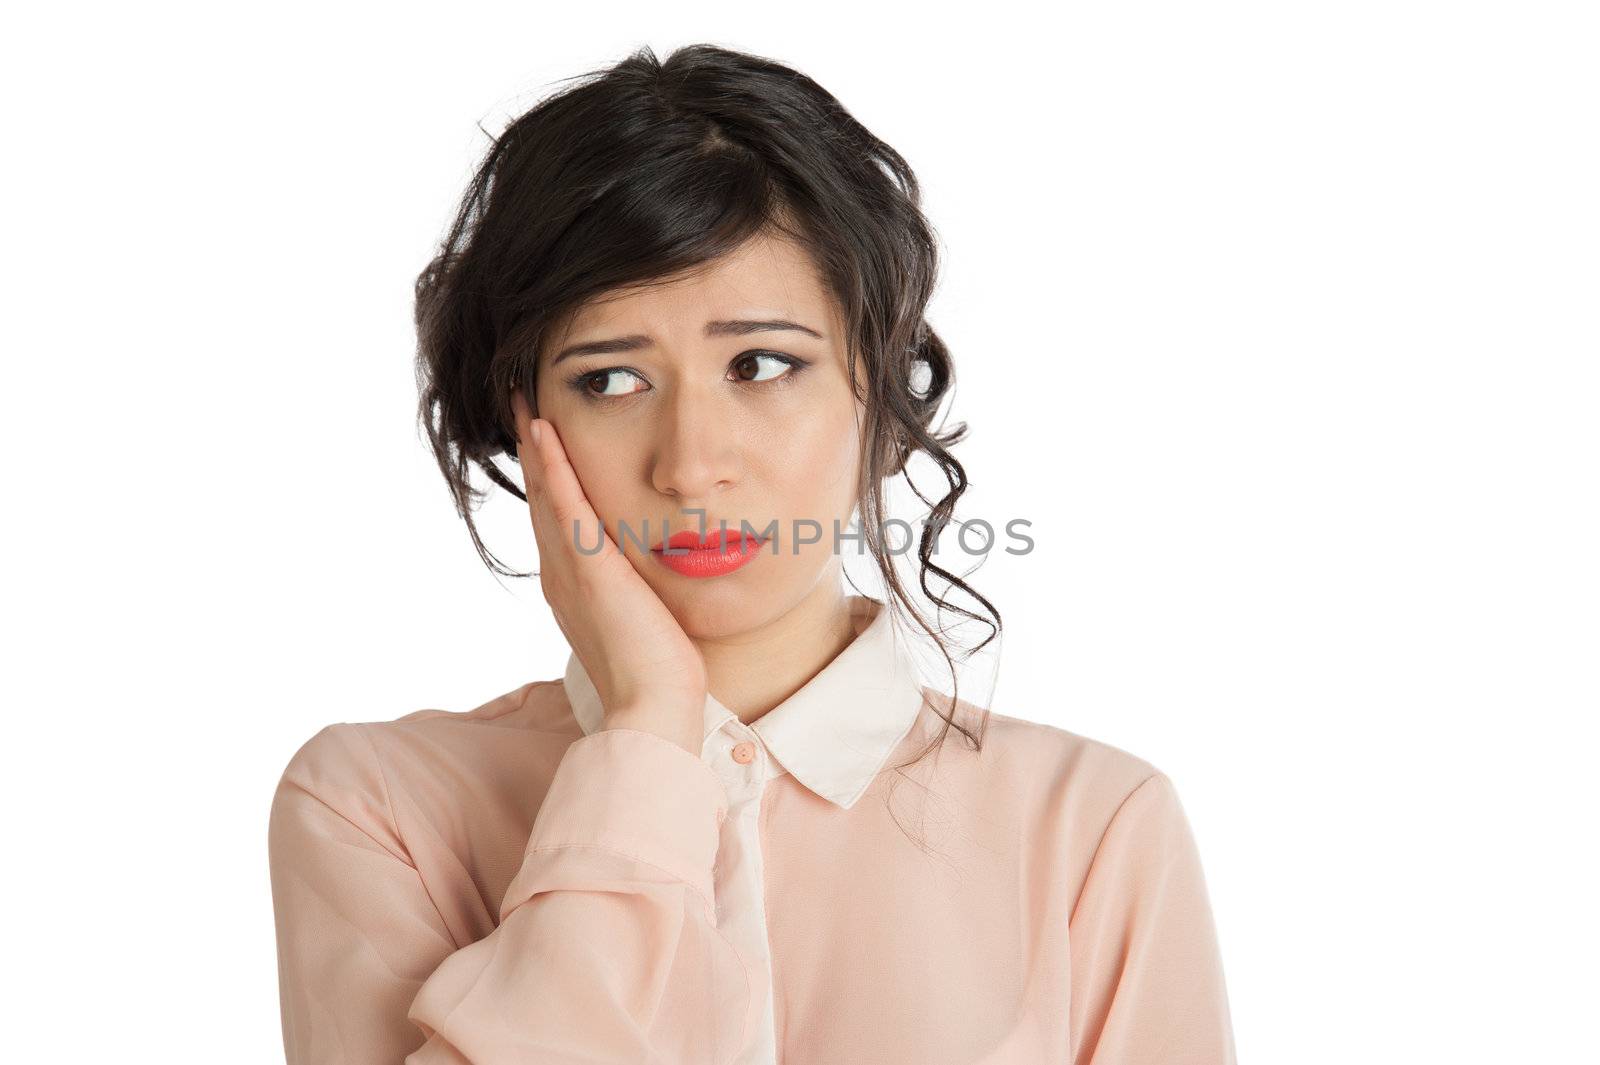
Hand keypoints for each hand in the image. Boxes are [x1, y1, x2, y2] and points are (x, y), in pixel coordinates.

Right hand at [511, 392, 707, 754]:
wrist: (653, 708)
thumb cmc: (658, 673)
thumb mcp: (642, 619)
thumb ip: (636, 591)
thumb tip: (651, 574)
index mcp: (572, 587)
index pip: (555, 520)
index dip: (547, 478)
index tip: (545, 440)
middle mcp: (560, 574)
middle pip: (541, 499)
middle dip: (534, 452)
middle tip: (523, 406)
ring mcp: (569, 570)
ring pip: (545, 494)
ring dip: (535, 446)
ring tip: (526, 403)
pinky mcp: (588, 568)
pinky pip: (565, 505)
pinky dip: (553, 466)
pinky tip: (546, 430)